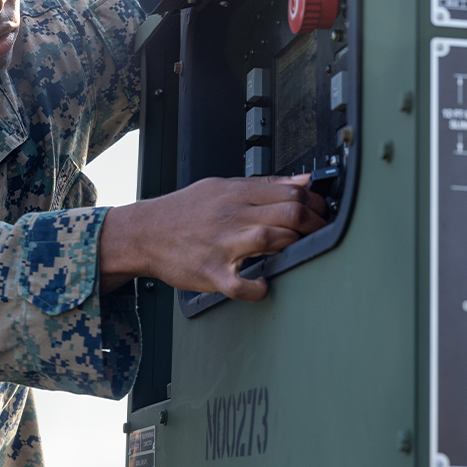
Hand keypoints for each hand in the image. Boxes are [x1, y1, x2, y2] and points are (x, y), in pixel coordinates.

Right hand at [99, 174, 326, 300]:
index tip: (321, 211)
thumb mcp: (221, 186)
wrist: (145, 232)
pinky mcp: (211, 272)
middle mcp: (231, 216)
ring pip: (270, 239)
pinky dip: (257, 288)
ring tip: (296, 251)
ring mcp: (221, 245)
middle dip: (314, 224)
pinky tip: (264, 285)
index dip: (315, 202)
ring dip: (293, 246)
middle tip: (319, 233)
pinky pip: (239, 284)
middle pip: (288, 213)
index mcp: (236, 193)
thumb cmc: (183, 211)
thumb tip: (302, 179)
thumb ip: (263, 185)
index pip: (290, 190)